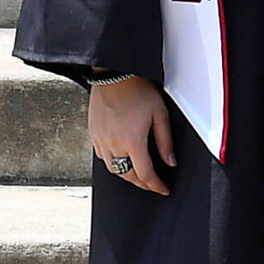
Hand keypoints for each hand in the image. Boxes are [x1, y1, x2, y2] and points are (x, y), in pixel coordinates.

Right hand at [88, 76, 173, 195]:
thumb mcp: (159, 114)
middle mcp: (113, 144)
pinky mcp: (93, 133)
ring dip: (127, 175)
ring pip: (113, 169)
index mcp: (132, 141)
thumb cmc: (138, 89)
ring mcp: (100, 140)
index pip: (145, 174)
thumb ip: (165, 141)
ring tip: (139, 174)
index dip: (156, 185)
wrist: (114, 73)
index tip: (163, 189)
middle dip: (143, 183)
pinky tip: (121, 158)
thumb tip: (170, 162)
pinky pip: (102, 156)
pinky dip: (113, 162)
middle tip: (153, 184)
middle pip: (128, 176)